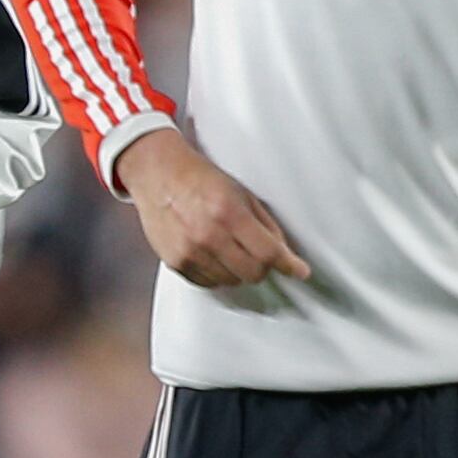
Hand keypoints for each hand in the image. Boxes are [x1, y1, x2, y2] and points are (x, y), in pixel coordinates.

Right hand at [118, 128, 311, 289]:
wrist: (158, 175)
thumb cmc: (200, 179)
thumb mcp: (240, 193)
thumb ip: (263, 223)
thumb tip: (281, 251)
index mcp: (229, 213)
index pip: (268, 252)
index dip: (289, 265)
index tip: (300, 272)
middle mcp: (209, 236)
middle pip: (252, 273)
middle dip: (263, 267)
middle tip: (260, 256)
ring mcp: (190, 252)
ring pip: (231, 281)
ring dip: (238, 271)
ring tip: (230, 249)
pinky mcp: (175, 262)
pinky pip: (208, 282)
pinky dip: (217, 274)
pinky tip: (213, 255)